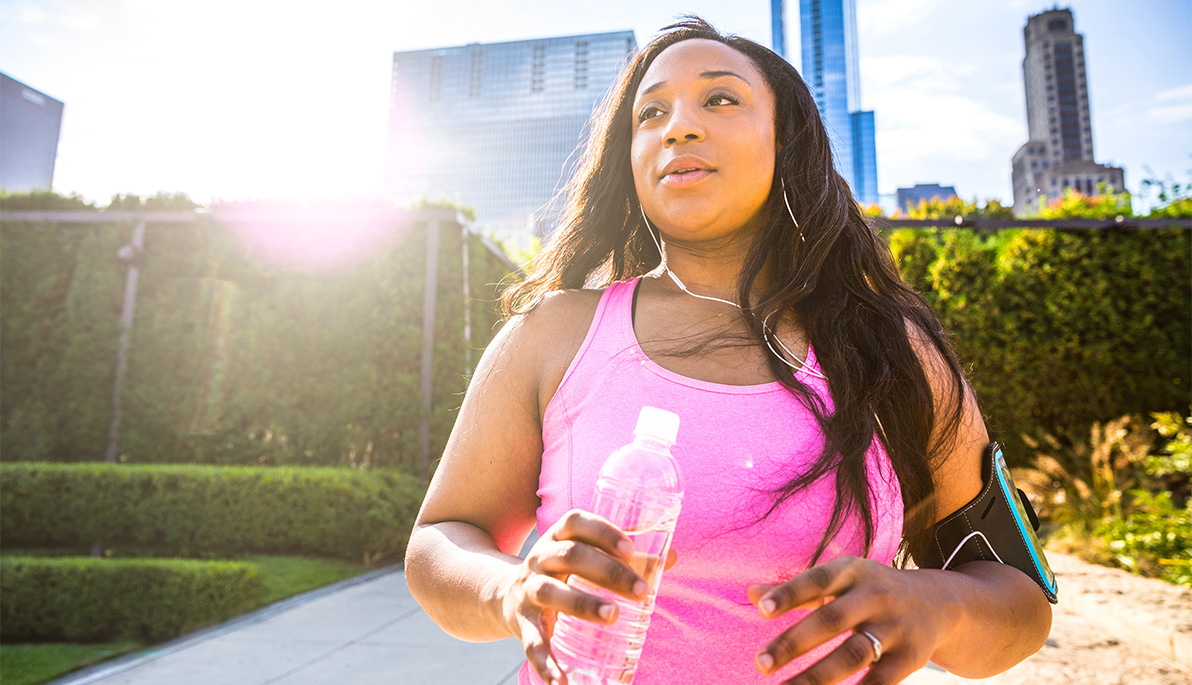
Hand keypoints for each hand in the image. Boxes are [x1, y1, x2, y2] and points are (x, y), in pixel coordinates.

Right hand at [499, 510, 648, 684]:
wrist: (504, 595)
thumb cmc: (562, 572)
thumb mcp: (583, 556)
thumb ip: (624, 556)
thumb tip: (670, 557)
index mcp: (558, 537)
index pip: (576, 521)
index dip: (603, 531)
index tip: (631, 548)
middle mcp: (540, 558)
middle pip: (571, 555)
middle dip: (608, 571)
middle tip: (641, 590)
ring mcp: (529, 590)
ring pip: (551, 592)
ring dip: (583, 604)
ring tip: (613, 616)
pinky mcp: (523, 622)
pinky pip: (532, 642)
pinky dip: (547, 663)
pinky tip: (562, 682)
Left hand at [747, 556, 956, 683]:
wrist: (938, 603)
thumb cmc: (870, 591)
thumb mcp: (839, 580)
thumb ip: (797, 590)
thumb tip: (752, 593)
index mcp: (853, 572)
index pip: (817, 580)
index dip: (791, 593)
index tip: (762, 609)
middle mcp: (875, 597)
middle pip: (831, 620)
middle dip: (794, 643)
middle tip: (760, 663)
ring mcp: (895, 628)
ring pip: (853, 655)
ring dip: (816, 678)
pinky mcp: (910, 659)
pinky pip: (880, 682)